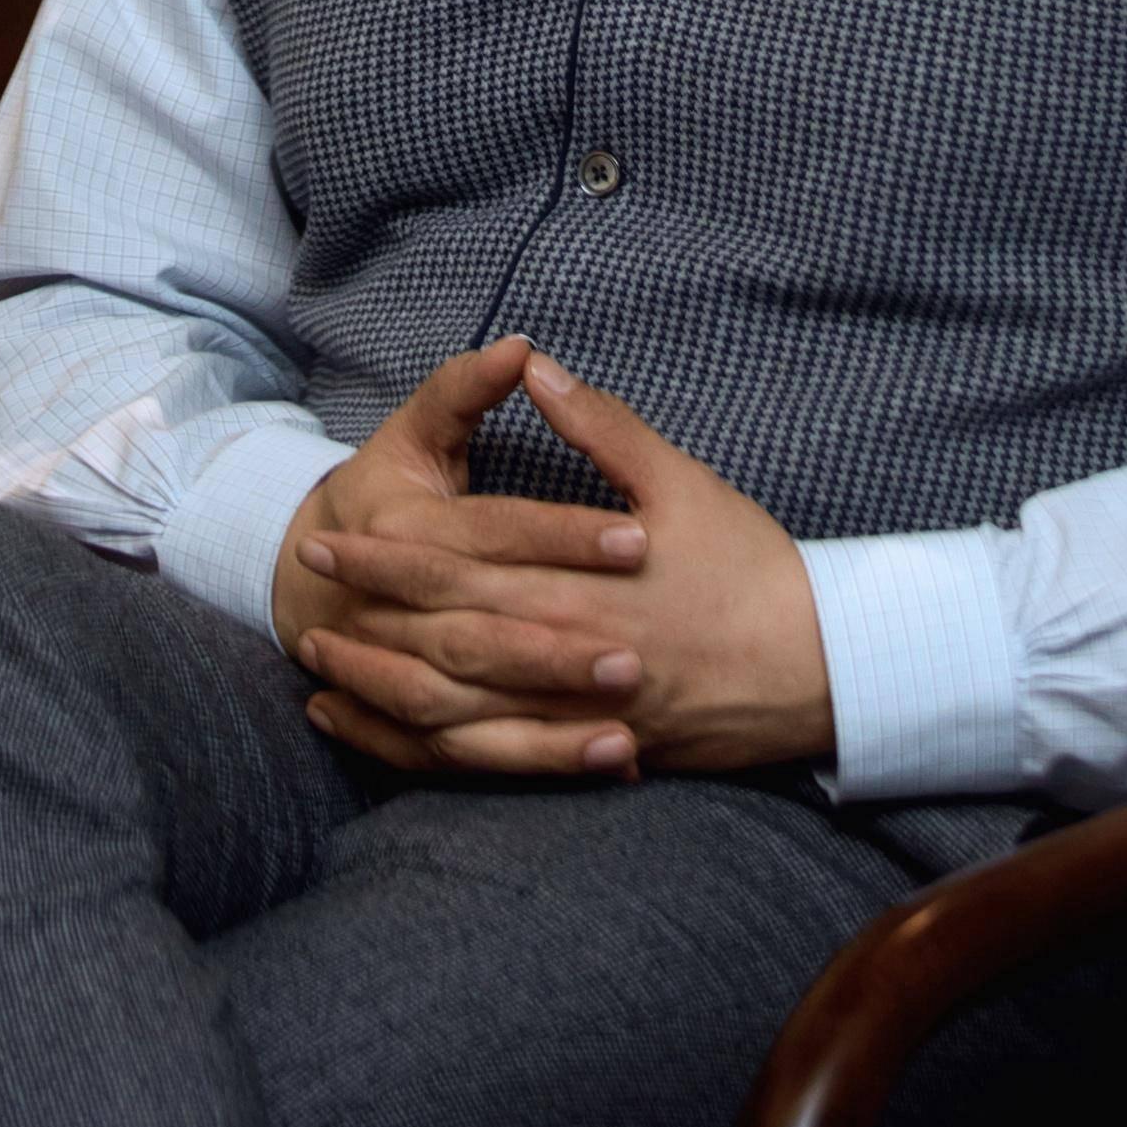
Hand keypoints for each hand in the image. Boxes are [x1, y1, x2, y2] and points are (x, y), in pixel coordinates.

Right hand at [273, 337, 654, 779]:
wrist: (305, 580)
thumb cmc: (382, 493)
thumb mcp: (417, 432)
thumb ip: (465, 390)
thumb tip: (523, 348)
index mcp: (403, 529)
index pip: (494, 533)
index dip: (563, 534)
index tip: (640, 537)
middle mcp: (393, 611)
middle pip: (483, 631)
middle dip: (560, 644)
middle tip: (640, 653)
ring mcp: (401, 673)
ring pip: (474, 705)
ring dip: (551, 720)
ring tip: (630, 719)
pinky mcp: (421, 722)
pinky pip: (474, 754)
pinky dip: (537, 763)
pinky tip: (611, 759)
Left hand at [298, 351, 835, 782]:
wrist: (820, 668)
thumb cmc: (749, 566)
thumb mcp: (681, 481)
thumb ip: (602, 427)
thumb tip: (534, 366)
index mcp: (587, 581)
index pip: (467, 567)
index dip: (394, 553)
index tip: (335, 529)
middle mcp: (572, 654)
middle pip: (447, 637)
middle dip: (371, 611)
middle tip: (306, 586)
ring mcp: (580, 715)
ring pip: (459, 710)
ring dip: (383, 685)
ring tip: (321, 662)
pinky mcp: (592, 754)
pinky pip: (491, 760)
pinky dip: (425, 749)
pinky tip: (381, 733)